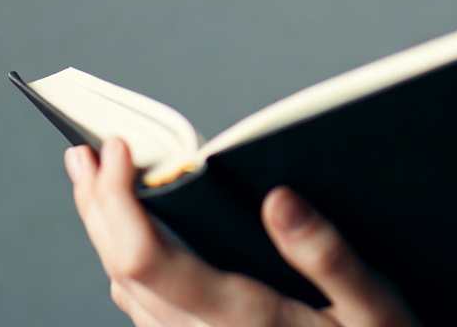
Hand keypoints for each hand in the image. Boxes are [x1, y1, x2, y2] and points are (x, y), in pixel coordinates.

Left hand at [65, 139, 420, 326]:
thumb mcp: (375, 311)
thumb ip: (328, 257)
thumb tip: (279, 199)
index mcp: (241, 319)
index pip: (147, 258)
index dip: (118, 200)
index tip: (121, 147)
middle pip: (121, 268)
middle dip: (95, 203)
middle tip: (82, 149)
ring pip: (124, 290)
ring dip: (102, 229)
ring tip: (92, 178)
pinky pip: (144, 309)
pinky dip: (124, 259)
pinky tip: (130, 234)